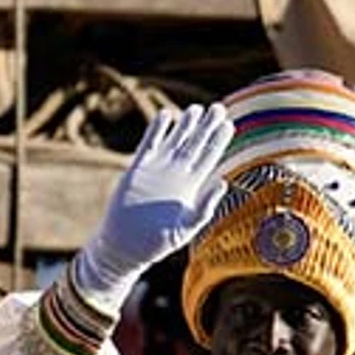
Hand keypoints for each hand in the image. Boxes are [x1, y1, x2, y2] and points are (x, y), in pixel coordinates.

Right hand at [72, 103, 231, 312]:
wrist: (126, 246)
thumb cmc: (157, 243)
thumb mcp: (186, 227)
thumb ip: (205, 206)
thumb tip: (223, 182)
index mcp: (191, 187)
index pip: (208, 158)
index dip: (218, 141)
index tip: (228, 124)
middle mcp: (176, 175)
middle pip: (195, 145)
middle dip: (206, 127)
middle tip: (219, 108)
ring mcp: (157, 170)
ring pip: (174, 140)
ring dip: (185, 125)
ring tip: (196, 108)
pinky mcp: (138, 169)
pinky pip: (149, 144)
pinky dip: (157, 130)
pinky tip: (165, 115)